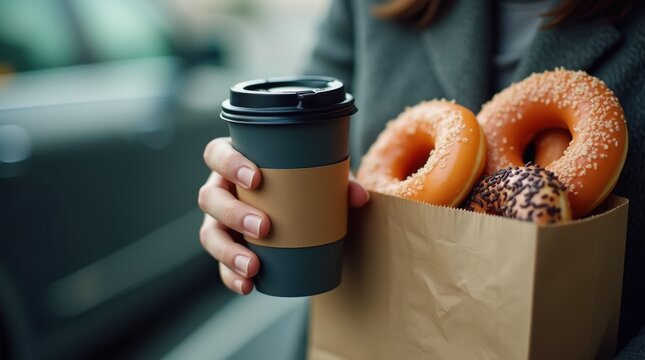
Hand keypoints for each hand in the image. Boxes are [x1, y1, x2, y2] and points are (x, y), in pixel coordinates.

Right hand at [198, 137, 369, 294]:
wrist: (299, 201)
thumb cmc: (302, 179)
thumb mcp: (320, 175)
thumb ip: (340, 181)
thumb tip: (359, 197)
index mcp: (235, 160)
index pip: (217, 154)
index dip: (229, 164)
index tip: (255, 179)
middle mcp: (221, 188)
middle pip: (210, 198)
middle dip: (234, 214)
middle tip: (264, 228)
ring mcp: (220, 218)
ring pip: (209, 233)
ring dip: (228, 252)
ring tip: (254, 266)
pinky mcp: (227, 245)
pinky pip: (220, 263)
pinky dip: (231, 275)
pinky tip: (247, 285)